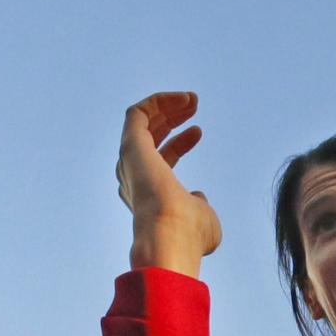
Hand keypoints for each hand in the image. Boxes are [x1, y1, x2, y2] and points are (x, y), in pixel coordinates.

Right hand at [117, 91, 220, 275]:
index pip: (160, 159)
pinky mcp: (131, 146)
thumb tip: (198, 197)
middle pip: (149, 136)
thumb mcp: (204, 219)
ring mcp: (130, 161)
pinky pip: (138, 113)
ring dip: (166, 106)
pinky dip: (159, 101)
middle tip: (194, 104)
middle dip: (172, 117)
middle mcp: (134, 176)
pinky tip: (182, 99)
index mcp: (148, 193)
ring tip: (192, 99)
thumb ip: (200, 207)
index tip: (199, 131)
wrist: (172, 236)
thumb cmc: (189, 234)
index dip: (180, 142)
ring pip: (141, 121)